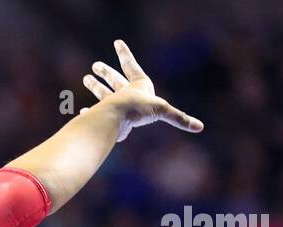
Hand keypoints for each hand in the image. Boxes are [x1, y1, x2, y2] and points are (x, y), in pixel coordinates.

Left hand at [80, 39, 203, 141]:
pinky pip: (96, 113)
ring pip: (102, 93)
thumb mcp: (163, 111)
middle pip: (114, 80)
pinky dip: (90, 113)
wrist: (116, 118)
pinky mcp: (105, 117)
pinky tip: (83, 112)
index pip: (131, 66)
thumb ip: (179, 118)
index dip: (125, 54)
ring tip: (86, 78)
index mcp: (138, 87)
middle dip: (106, 72)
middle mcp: (124, 94)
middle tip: (95, 66)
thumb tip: (199, 127)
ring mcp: (112, 105)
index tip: (117, 42)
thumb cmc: (139, 109)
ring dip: (95, 86)